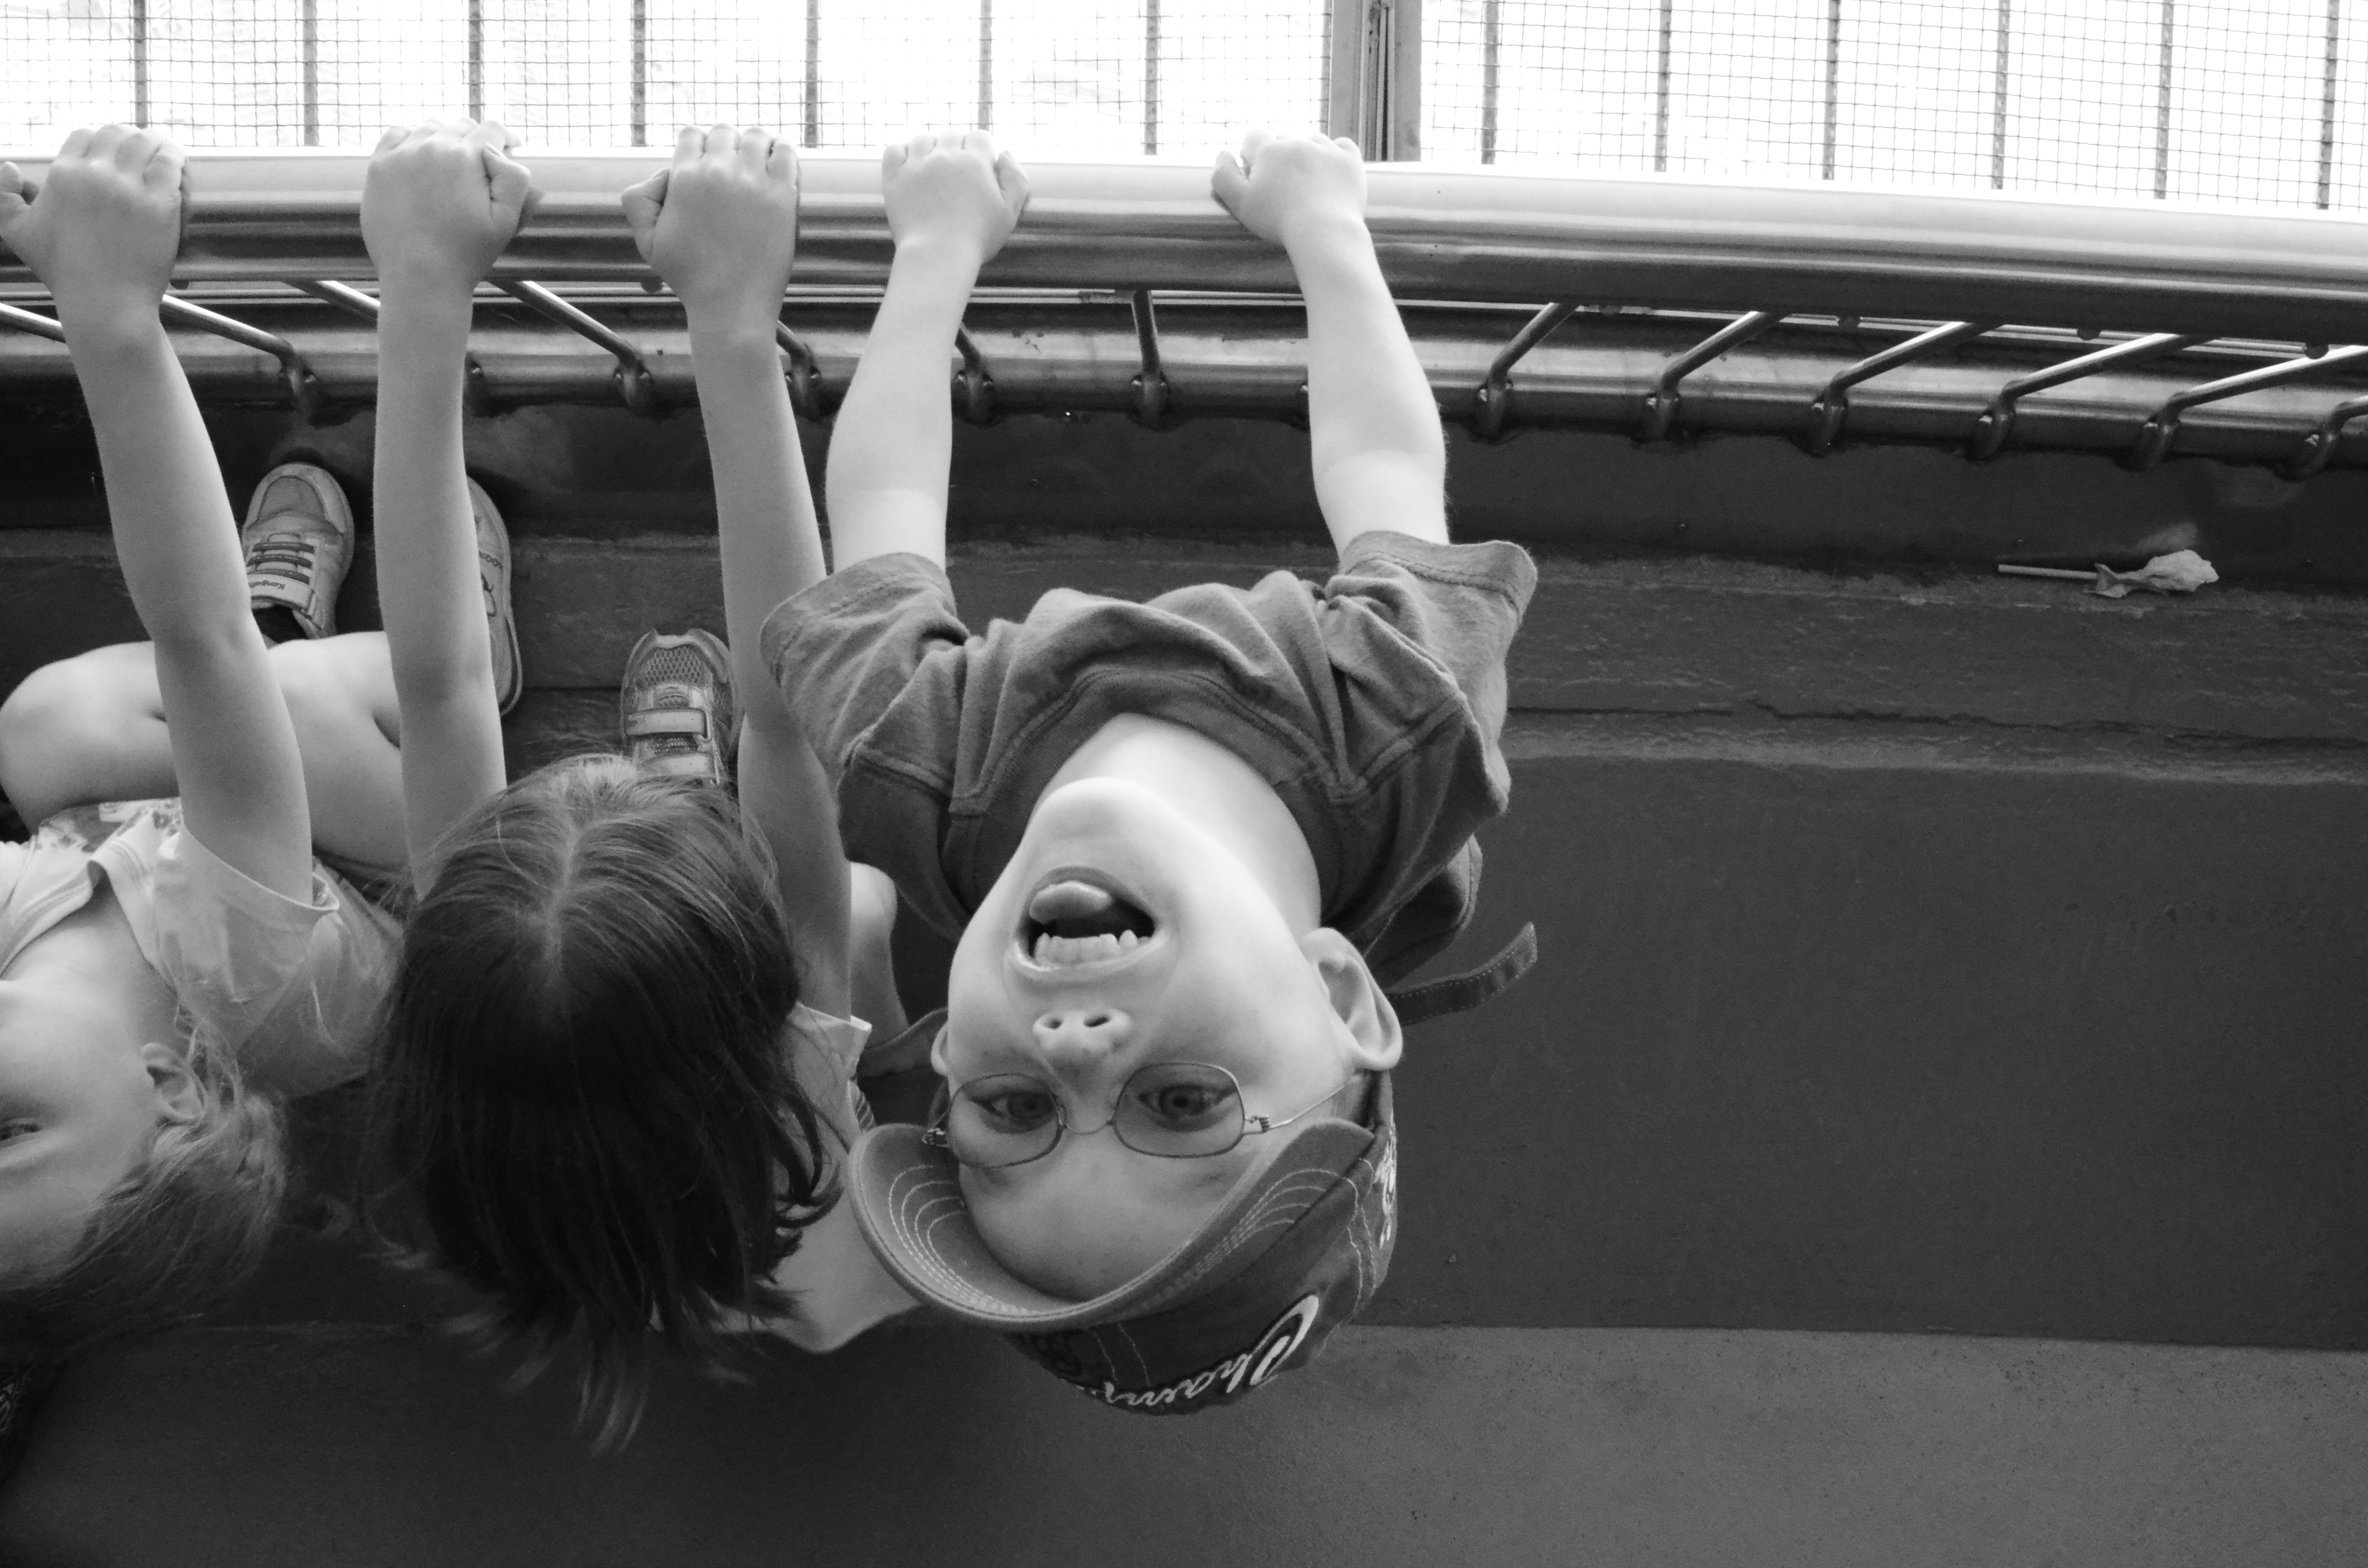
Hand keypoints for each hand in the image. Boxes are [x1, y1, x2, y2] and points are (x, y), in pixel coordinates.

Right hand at [0, 127, 185, 327]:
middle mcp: (95, 174)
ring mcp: (129, 188)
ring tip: (162, 151)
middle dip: (129, 138)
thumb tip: (10, 165)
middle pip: (117, 133)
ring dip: (155, 143)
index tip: (114, 153)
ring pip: (145, 143)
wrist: (104, 303)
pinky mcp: (160, 203)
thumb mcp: (17, 232)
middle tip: (141, 150)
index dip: (101, 140)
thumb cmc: (63, 272)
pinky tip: (177, 163)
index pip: (85, 135)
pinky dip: (175, 157)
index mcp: (63, 174)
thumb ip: (4, 196)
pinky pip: (171, 163)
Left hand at [361, 120, 534, 295]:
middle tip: (480, 168)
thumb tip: (498, 150)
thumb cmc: (466, 254)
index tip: (510, 149)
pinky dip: (411, 140)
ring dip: (444, 140)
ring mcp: (401, 154)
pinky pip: (397, 135)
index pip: (491, 130)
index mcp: (466, 158)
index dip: (506, 139)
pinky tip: (419, 159)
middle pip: (460, 126)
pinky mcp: (379, 166)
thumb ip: (515, 179)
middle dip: (476, 141)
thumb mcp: (507, 221)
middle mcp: (431, 147)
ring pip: (430, 128)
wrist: (419, 276)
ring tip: (450, 166)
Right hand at [622, 125, 797, 332]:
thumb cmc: (690, 277)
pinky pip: (787, 152)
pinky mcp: (783, 195)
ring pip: (756, 135)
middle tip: (733, 169)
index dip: (698, 148)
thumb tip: (665, 173)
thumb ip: (639, 200)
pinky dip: (782, 152)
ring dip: (755, 145)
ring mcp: (753, 181)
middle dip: (726, 146)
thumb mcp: (647, 240)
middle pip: (723, 131)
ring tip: (757, 164)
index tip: (707, 166)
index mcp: (684, 177)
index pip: (691, 134)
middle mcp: (718, 172)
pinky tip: (779, 166)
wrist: (731, 306)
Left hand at [881, 131, 1025, 266]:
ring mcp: (916, 164)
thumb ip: (1015, 178)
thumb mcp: (1010, 212)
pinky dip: (902, 153)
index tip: (981, 172)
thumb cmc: (977, 238)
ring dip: (931, 150)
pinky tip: (911, 167)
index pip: (980, 137)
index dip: (983, 152)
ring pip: (924, 139)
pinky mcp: (895, 177)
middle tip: (958, 178)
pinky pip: (895, 150)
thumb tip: (1005, 153)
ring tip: (934, 172)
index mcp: (974, 161)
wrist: (937, 255)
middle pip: (953, 136)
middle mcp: (944, 156)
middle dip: (958, 151)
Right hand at [1212, 129, 1366, 250]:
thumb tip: (1221, 154)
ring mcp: (1326, 149)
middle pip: (1283, 139)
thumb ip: (1223, 176)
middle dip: (1279, 156)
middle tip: (1282, 186)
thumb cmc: (1277, 220)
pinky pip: (1342, 146)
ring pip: (1312, 141)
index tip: (1256, 176)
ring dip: (1307, 155)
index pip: (1253, 137)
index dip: (1251, 155)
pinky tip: (1331, 170)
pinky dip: (1336, 154)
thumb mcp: (1239, 203)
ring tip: (1307, 183)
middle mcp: (1297, 142)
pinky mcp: (1349, 161)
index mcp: (1269, 150)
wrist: (1324, 231)